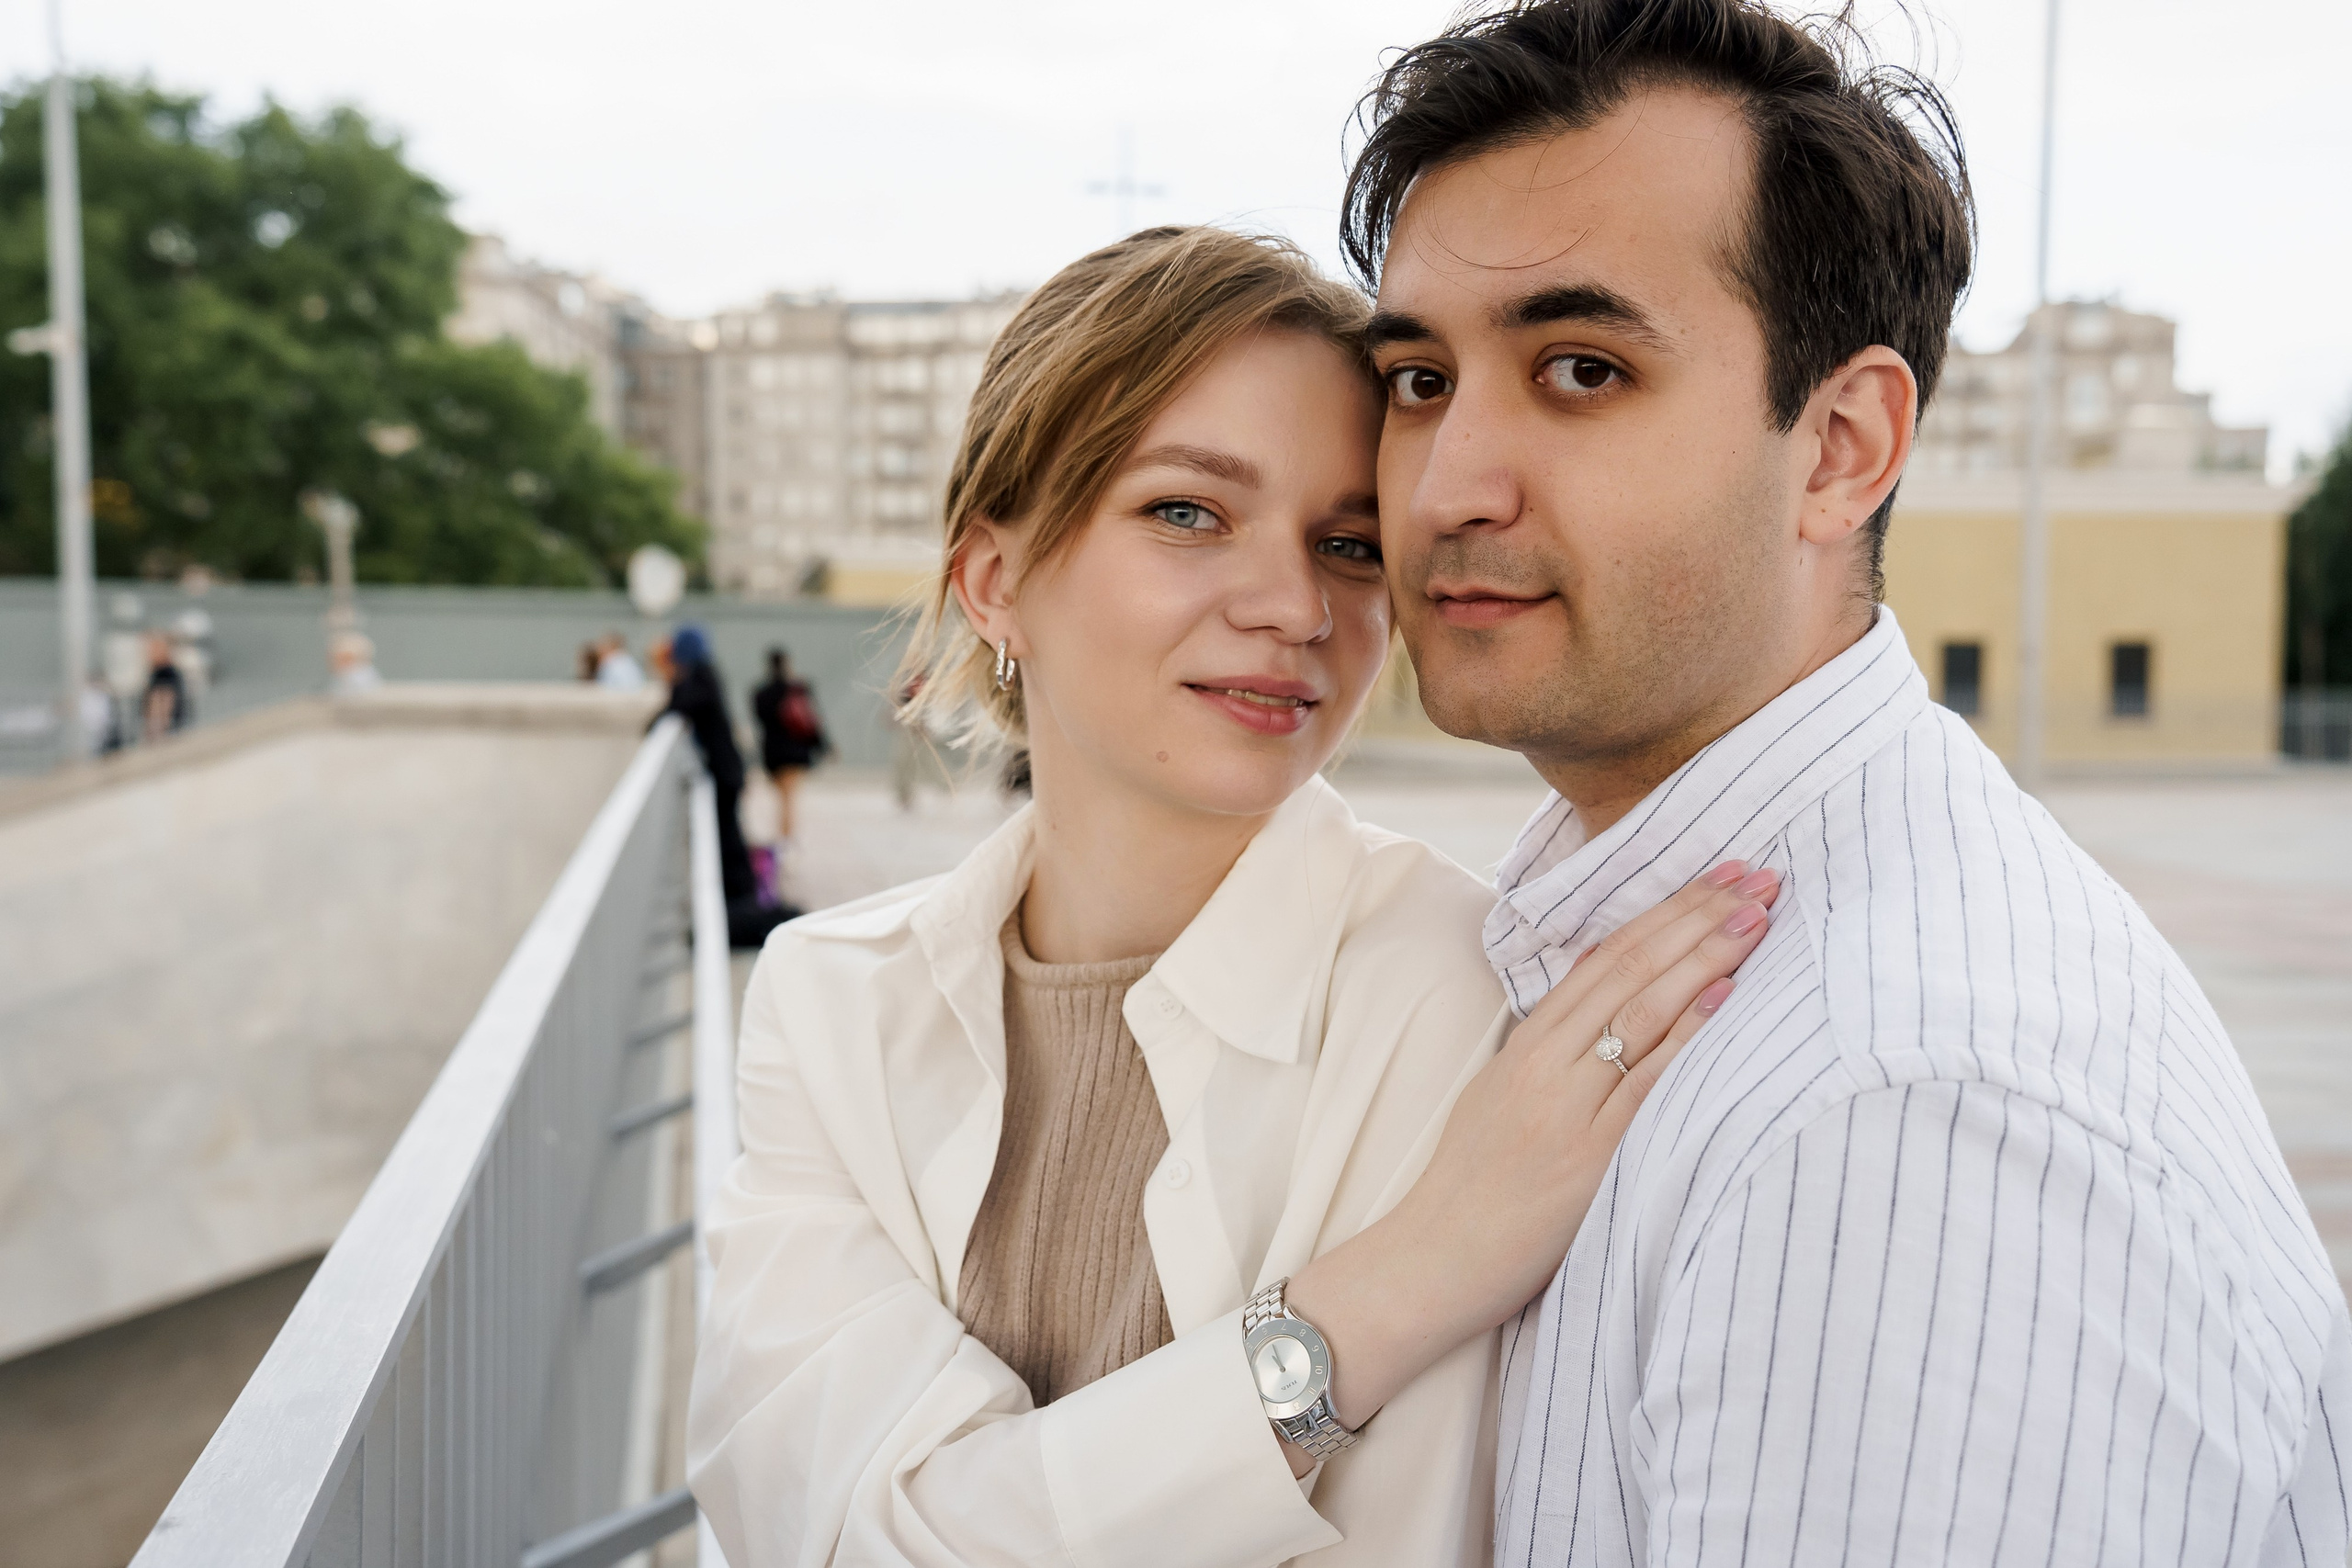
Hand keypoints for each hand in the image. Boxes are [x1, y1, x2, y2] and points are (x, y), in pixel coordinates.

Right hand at [1280, 859, 1780, 1451]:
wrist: (1433, 1256)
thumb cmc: (1473, 1187)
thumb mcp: (1504, 1097)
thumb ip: (1555, 1052)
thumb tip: (1615, 1008)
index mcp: (1529, 1044)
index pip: (1608, 956)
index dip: (1667, 911)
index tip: (1718, 877)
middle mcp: (1548, 1062)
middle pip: (1631, 968)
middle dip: (1699, 917)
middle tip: (1756, 877)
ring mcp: (1568, 1105)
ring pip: (1642, 1011)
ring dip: (1704, 959)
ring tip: (1756, 919)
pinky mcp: (1589, 1155)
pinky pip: (1646, 1083)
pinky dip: (1687, 1037)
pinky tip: (1724, 999)